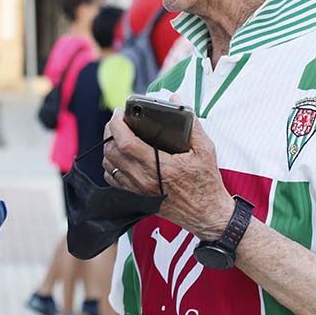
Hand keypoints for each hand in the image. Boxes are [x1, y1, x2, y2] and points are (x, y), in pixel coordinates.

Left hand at [102, 99, 234, 240]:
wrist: (207, 215)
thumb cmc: (206, 182)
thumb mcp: (205, 150)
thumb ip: (191, 123)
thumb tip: (175, 99)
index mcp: (160, 167)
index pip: (126, 143)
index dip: (117, 124)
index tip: (119, 112)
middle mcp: (144, 180)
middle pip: (112, 151)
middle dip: (110, 131)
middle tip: (118, 120)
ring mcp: (138, 191)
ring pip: (108, 165)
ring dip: (109, 147)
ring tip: (118, 134)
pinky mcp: (136, 198)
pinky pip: (111, 179)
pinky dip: (110, 164)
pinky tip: (119, 155)